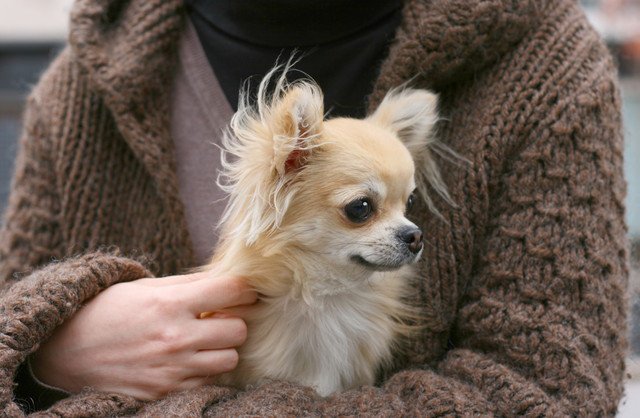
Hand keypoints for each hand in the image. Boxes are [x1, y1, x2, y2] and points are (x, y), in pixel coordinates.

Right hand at [30, 271, 256, 399]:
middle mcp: (175, 338)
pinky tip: (189, 360)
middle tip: (220, 318)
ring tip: (204, 341)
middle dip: (234, 321)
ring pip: (229, 359)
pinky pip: (208, 382)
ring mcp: (172, 370)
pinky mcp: (165, 393)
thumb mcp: (144, 287)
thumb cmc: (106, 312)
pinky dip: (205, 371)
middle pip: (238, 330)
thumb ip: (189, 284)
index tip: (245, 290)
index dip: (246, 288)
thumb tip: (226, 278)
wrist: (64, 353)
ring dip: (223, 349)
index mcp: (169, 304)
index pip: (232, 290)